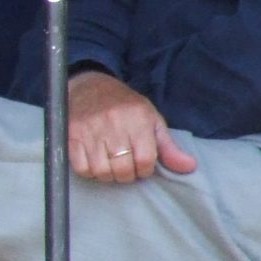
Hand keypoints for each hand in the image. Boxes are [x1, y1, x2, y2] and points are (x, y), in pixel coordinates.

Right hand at [66, 69, 196, 183]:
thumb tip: (190, 167)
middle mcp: (113, 123)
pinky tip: (94, 161)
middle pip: (123, 169)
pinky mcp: (71, 135)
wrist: (90, 86)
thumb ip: (168, 147)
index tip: (141, 164)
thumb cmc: (124, 106)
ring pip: (102, 171)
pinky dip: (89, 171)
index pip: (145, 160)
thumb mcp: (151, 120)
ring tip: (110, 163)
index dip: (145, 169)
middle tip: (125, 165)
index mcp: (137, 119)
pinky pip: (82, 168)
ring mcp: (89, 130)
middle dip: (127, 174)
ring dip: (108, 174)